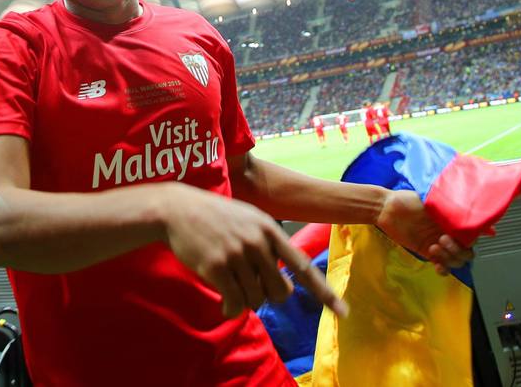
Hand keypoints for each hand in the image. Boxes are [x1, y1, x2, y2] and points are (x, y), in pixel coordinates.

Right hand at [161, 185, 346, 319]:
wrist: (177, 209)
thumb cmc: (214, 216)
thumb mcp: (248, 219)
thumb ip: (267, 244)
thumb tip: (280, 283)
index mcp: (269, 230)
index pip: (302, 266)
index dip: (324, 292)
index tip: (343, 312)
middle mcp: (257, 242)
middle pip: (280, 291)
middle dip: (270, 296)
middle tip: (253, 288)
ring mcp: (237, 254)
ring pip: (257, 299)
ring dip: (246, 301)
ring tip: (233, 289)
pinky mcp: (217, 267)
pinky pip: (235, 302)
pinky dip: (232, 309)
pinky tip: (224, 305)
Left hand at [375, 190, 473, 274]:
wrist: (386, 210)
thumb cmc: (407, 200)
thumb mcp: (431, 200)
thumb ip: (450, 206)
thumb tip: (470, 203)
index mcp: (452, 220)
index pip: (472, 233)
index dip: (476, 238)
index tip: (475, 238)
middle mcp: (448, 233)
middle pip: (467, 252)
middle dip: (459, 250)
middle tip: (442, 239)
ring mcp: (439, 244)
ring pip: (456, 261)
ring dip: (449, 258)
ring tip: (433, 247)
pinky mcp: (427, 252)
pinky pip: (443, 267)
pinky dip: (443, 269)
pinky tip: (436, 264)